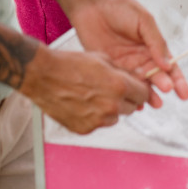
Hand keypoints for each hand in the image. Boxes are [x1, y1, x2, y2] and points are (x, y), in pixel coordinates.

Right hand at [21, 46, 152, 133]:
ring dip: (111, 109)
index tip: (138, 88)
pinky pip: (98, 124)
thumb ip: (123, 72)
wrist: (43, 76)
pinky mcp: (85, 129)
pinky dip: (95, 116)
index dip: (141, 89)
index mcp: (119, 86)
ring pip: (115, 117)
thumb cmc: (70, 64)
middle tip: (113, 89)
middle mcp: (111, 106)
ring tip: (94, 95)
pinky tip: (83, 103)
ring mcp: (98, 120)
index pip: (144, 94)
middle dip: (126, 99)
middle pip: (132, 107)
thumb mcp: (103, 59)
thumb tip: (135, 79)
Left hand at [70, 0, 187, 106]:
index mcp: (152, 46)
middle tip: (166, 89)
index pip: (169, 66)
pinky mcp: (110, 70)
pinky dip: (128, 96)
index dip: (178, 79)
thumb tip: (168, 63)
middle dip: (164, 85)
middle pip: (156, 78)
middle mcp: (141, 58)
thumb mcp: (144, 20)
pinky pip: (122, 85)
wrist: (92, 6)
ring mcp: (126, 66)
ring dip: (148, 95)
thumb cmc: (118, 7)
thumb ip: (156, 42)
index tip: (183, 92)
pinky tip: (134, 103)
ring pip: (140, 85)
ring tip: (154, 102)